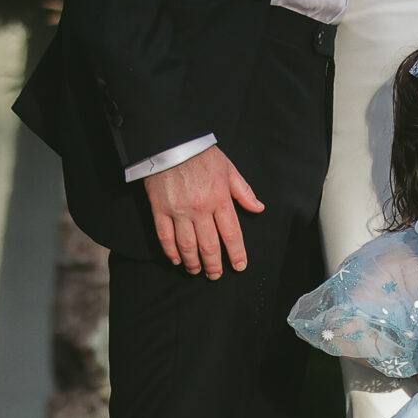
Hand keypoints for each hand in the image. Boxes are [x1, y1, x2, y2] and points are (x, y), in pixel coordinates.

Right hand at [143, 145, 264, 277]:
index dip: (236, 253)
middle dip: (214, 265)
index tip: (239, 266)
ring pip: (187, 245)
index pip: (231, 233)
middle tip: (216, 276)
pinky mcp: (159, 209)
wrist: (170, 141)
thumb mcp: (228, 169)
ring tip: (197, 271)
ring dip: (193, 262)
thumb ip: (244, 191)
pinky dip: (171, 252)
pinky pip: (165, 237)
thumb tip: (259, 208)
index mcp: (219, 198)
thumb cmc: (201, 153)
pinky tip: (177, 260)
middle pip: (209, 245)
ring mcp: (178, 210)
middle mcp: (200, 209)